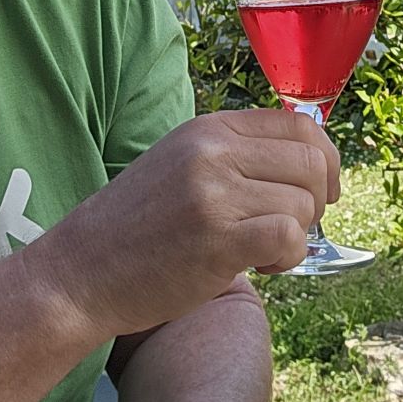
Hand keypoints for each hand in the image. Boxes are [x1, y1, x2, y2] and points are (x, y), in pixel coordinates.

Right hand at [28, 110, 339, 337]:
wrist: (77, 274)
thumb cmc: (135, 229)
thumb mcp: (181, 165)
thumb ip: (236, 155)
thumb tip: (310, 159)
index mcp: (208, 129)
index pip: (301, 126)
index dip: (325, 161)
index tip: (323, 190)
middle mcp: (212, 152)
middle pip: (311, 163)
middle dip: (316, 201)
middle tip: (291, 229)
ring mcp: (214, 193)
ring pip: (303, 204)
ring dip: (296, 236)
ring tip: (260, 252)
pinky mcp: (216, 239)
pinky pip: (289, 236)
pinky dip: (288, 257)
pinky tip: (261, 267)